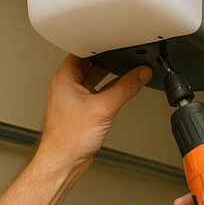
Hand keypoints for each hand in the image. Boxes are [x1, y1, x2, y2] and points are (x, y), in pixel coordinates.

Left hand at [39, 55, 150, 173]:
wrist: (64, 162)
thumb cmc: (68, 138)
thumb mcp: (103, 107)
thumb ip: (125, 88)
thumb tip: (140, 75)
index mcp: (63, 78)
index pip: (81, 51)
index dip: (98, 45)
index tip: (114, 42)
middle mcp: (67, 87)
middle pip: (90, 65)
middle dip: (108, 61)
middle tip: (124, 57)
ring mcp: (74, 99)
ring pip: (95, 79)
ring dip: (110, 77)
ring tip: (126, 73)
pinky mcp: (82, 110)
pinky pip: (98, 93)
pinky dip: (109, 91)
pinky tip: (121, 92)